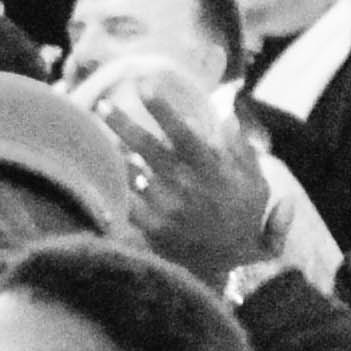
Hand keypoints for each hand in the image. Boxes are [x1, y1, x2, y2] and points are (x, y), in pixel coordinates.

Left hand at [99, 71, 279, 275]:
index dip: (163, 107)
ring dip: (113, 150)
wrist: (225, 266)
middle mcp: (187, 186)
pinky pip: (125, 198)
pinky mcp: (150, 226)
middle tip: (103, 102)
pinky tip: (100, 167)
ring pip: (131, 170)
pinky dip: (114, 181)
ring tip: (94, 132)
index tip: (145, 83)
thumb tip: (227, 115)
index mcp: (212, 170)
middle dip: (123, 123)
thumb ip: (242, 150)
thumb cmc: (241, 219)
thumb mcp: (256, 185)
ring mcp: (167, 207)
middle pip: (148, 147)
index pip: (183, 131)